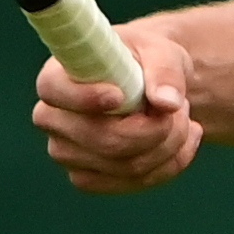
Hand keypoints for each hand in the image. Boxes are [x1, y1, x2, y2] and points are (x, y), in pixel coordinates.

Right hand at [32, 22, 201, 193]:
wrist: (149, 86)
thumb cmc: (145, 61)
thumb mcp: (160, 52)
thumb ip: (164, 71)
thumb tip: (167, 103)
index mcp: (56, 78)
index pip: (54, 90)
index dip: (86, 97)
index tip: (119, 95)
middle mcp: (51, 119)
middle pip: (104, 140)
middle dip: (157, 128)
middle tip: (181, 107)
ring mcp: (66, 152)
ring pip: (126, 166)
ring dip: (169, 145)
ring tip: (182, 117)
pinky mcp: (88, 176)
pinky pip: (133, 182)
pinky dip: (169, 165)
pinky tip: (182, 141)